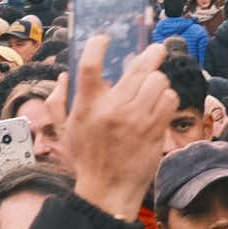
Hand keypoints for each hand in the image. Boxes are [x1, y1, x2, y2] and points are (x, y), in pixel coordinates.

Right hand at [65, 38, 177, 222]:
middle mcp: (113, 109)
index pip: (90, 66)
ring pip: (158, 81)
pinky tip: (161, 103)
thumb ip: (58, 101)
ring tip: (155, 85)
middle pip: (138, 67)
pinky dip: (167, 98)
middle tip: (157, 49)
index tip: (104, 38)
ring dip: (159, 80)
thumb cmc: (86, 159)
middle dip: (152, 54)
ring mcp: (136, 119)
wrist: (107, 190)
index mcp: (87, 106)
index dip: (97, 46)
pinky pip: (169, 100)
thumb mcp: (65, 130)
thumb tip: (63, 75)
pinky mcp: (154, 130)